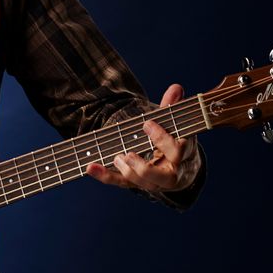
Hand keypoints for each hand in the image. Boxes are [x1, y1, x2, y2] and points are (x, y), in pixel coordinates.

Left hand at [85, 84, 200, 192]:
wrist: (177, 167)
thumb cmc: (174, 141)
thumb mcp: (175, 125)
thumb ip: (172, 107)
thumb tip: (176, 88)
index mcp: (181, 156)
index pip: (177, 151)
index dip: (163, 140)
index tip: (147, 124)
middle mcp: (169, 172)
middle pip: (163, 178)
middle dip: (145, 168)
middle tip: (129, 154)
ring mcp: (152, 181)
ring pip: (142, 183)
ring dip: (127, 172)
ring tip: (116, 157)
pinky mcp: (135, 183)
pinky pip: (120, 182)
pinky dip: (104, 175)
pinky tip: (91, 168)